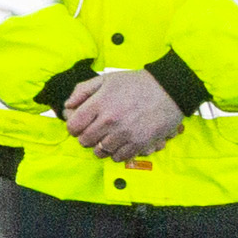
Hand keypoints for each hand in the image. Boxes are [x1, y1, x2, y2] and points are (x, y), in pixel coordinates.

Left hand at [62, 67, 184, 161]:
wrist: (169, 90)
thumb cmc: (136, 83)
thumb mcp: (107, 79)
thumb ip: (83, 90)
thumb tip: (67, 105)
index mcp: (99, 103)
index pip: (73, 126)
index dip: (74, 127)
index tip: (80, 125)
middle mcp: (109, 120)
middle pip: (84, 141)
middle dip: (86, 137)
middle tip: (94, 132)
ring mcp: (124, 133)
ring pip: (100, 152)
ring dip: (100, 147)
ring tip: (107, 138)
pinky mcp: (138, 143)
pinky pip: (118, 157)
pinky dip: (116, 153)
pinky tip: (120, 143)